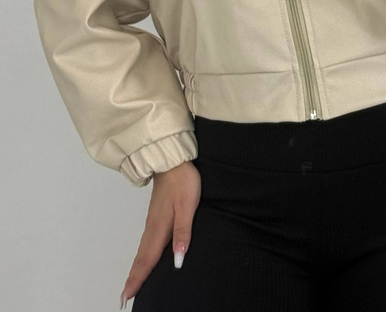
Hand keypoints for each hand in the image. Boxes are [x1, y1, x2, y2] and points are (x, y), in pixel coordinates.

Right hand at [120, 160, 200, 307]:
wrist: (172, 160)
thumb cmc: (182, 181)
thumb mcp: (188, 207)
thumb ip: (183, 233)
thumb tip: (177, 260)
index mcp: (160, 227)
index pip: (148, 259)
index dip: (139, 279)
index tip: (128, 296)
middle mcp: (152, 226)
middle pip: (141, 257)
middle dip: (134, 278)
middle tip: (124, 297)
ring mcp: (152, 220)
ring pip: (142, 250)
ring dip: (136, 268)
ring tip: (131, 283)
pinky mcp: (155, 215)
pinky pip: (146, 241)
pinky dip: (141, 255)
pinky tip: (144, 258)